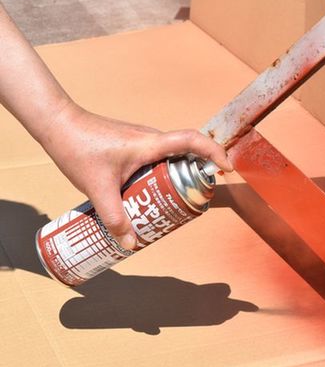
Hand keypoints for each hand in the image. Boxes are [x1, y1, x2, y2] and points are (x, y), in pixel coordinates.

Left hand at [38, 101, 231, 249]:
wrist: (56, 123)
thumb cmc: (77, 147)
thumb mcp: (98, 188)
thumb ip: (114, 217)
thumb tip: (130, 243)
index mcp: (150, 144)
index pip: (192, 141)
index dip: (214, 152)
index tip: (226, 169)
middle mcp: (151, 139)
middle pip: (186, 153)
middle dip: (197, 174)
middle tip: (196, 200)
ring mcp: (141, 141)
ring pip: (170, 158)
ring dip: (177, 177)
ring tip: (172, 203)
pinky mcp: (132, 145)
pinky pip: (155, 160)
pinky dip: (160, 176)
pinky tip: (147, 195)